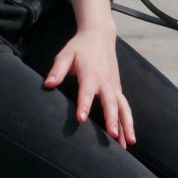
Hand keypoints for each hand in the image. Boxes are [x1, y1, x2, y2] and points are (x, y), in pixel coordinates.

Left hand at [44, 25, 135, 147]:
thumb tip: (48, 84)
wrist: (99, 34)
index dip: (84, 104)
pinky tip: (129, 136)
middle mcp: (104, 81)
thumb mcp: (65, 54)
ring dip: (127, 124)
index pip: (86, 91)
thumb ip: (57, 70)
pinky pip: (124, 106)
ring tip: (128, 143)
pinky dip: (128, 121)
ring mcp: (113, 85)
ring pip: (123, 107)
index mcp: (90, 73)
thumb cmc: (79, 47)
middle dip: (112, 119)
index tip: (81, 119)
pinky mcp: (117, 87)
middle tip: (113, 136)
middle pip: (110, 102)